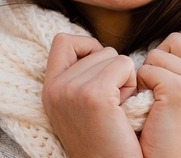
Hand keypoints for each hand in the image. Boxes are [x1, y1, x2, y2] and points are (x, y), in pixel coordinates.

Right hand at [42, 33, 142, 157]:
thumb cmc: (108, 140)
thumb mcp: (81, 106)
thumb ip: (81, 77)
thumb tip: (96, 48)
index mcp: (49, 90)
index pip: (63, 41)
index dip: (87, 47)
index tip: (101, 73)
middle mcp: (54, 88)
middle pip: (96, 48)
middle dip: (112, 70)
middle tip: (111, 104)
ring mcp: (72, 90)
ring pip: (112, 55)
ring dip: (124, 78)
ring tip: (117, 109)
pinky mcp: (94, 95)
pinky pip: (124, 64)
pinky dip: (132, 83)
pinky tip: (124, 109)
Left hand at [137, 29, 180, 157]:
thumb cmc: (169, 135)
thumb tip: (174, 40)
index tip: (172, 60)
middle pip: (178, 39)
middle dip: (160, 56)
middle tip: (157, 86)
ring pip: (159, 52)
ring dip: (147, 72)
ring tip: (152, 99)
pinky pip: (147, 69)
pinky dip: (139, 85)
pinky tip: (146, 105)